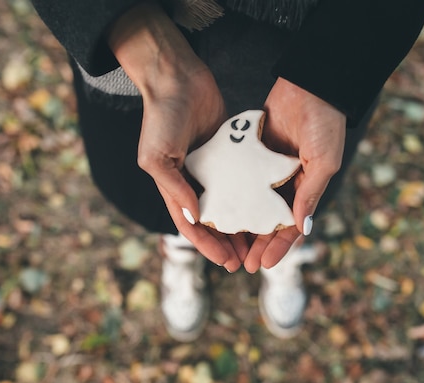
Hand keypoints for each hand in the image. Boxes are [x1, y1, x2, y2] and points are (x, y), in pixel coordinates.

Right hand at [109, 2, 246, 270]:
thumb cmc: (161, 117)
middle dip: (227, 242)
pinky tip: (266, 206)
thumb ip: (175, 187)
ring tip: (258, 241)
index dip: (208, 246)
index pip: (191, 225)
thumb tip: (195, 217)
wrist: (176, 78)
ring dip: (241, 223)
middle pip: (212, 221)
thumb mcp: (157, 156)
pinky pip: (241, 179)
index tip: (227, 262)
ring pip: (230, 203)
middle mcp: (192, 181)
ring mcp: (212, 167)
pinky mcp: (228, 151)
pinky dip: (251, 194)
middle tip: (246, 260)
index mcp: (173, 186)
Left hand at [244, 77, 346, 271]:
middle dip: (257, 244)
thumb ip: (310, 193)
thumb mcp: (323, 161)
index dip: (278, 247)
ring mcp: (267, 169)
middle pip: (269, 221)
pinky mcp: (252, 153)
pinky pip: (241, 179)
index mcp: (306, 188)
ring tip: (227, 245)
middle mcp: (286, 183)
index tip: (264, 265)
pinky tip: (217, 209)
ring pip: (252, 204)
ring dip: (243, 225)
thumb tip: (301, 227)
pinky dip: (232, 195)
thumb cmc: (324, 124)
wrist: (310, 85)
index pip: (291, 226)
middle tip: (242, 264)